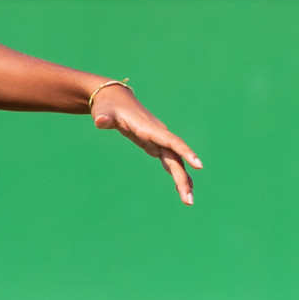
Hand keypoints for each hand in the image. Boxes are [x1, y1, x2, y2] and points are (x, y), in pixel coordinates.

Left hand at [91, 86, 202, 205]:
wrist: (114, 99)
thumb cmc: (108, 106)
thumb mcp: (104, 112)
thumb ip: (104, 117)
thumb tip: (100, 121)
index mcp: (149, 128)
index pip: (172, 141)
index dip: (186, 152)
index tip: (198, 165)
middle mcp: (158, 135)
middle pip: (176, 158)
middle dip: (183, 178)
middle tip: (188, 201)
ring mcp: (157, 140)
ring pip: (175, 162)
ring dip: (182, 180)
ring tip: (188, 201)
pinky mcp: (153, 145)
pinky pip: (169, 161)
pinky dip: (176, 174)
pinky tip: (181, 189)